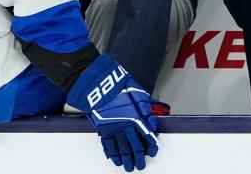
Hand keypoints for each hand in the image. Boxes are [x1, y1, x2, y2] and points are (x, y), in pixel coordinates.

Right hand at [66, 54, 160, 171]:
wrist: (98, 85)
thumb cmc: (117, 86)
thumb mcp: (137, 92)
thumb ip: (145, 107)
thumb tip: (151, 121)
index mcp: (136, 116)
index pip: (147, 136)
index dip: (151, 146)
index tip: (152, 151)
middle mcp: (126, 125)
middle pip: (135, 147)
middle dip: (138, 158)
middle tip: (140, 165)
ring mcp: (114, 129)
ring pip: (122, 149)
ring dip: (126, 160)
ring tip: (128, 167)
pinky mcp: (103, 129)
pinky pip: (109, 146)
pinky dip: (112, 155)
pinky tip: (115, 159)